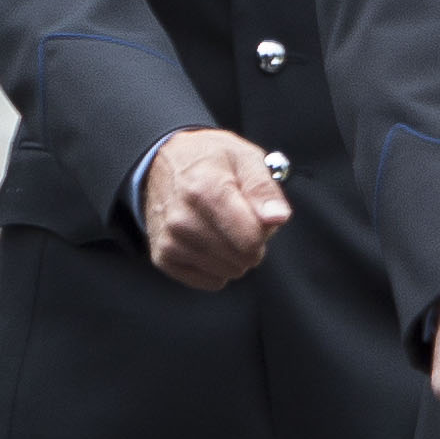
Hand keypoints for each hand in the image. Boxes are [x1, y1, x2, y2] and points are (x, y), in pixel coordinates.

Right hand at [140, 131, 293, 287]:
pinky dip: (215, 267)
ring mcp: (170, 241)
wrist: (162, 160)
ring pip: (227, 273)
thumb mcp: (244, 158)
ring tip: (221, 226)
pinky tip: (208, 241)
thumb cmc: (208, 158)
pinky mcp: (163, 257)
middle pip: (241, 259)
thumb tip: (277, 217)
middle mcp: (182, 219)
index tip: (256, 215)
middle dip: (250, 244)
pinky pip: (209, 281)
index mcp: (205, 190)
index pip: (250, 240)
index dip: (264, 231)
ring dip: (232, 256)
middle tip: (238, 218)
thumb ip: (264, 189)